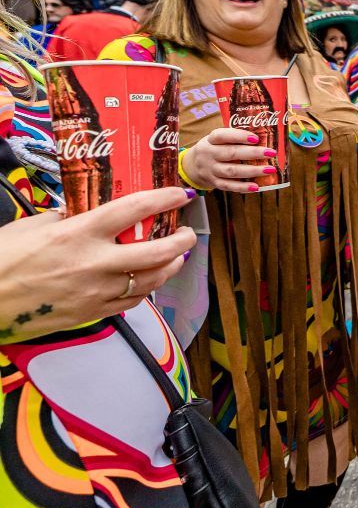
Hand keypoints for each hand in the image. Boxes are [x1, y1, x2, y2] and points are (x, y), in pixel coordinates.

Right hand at [0, 186, 197, 341]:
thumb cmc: (2, 260)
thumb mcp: (33, 226)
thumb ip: (68, 217)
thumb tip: (88, 208)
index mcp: (77, 234)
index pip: (133, 210)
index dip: (163, 199)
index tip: (180, 193)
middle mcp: (93, 264)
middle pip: (156, 252)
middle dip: (182, 240)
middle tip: (189, 232)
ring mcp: (95, 292)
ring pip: (151, 281)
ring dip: (170, 266)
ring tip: (177, 256)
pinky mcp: (91, 314)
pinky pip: (131, 301)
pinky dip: (146, 288)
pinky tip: (149, 280)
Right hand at [183, 127, 278, 192]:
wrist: (192, 166)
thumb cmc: (214, 149)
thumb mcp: (217, 140)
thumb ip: (234, 138)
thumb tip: (264, 136)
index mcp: (210, 140)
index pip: (222, 135)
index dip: (239, 136)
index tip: (256, 138)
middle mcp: (208, 154)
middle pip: (231, 154)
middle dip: (253, 153)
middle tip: (271, 153)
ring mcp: (210, 170)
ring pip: (232, 171)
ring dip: (252, 171)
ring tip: (270, 169)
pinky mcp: (213, 182)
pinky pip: (229, 186)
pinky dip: (243, 187)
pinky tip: (257, 186)